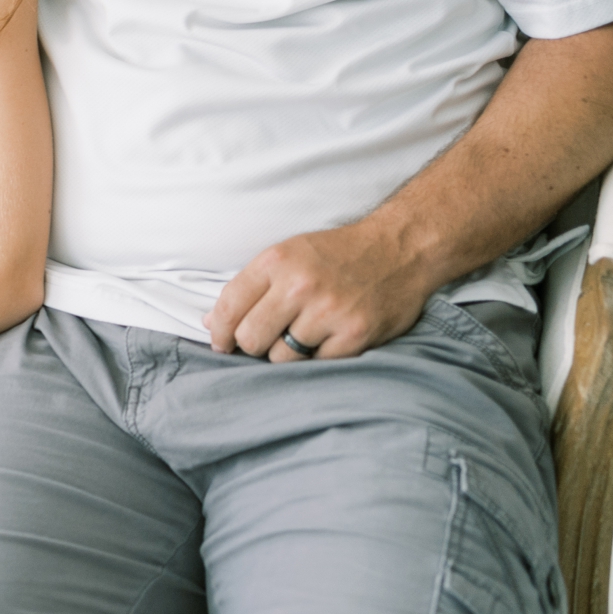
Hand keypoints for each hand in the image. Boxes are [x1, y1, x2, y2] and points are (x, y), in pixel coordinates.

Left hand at [205, 220, 438, 362]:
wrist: (400, 249)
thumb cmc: (337, 254)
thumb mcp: (287, 255)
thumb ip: (249, 287)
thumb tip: (212, 324)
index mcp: (276, 262)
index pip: (229, 308)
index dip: (219, 332)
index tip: (220, 344)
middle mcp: (299, 286)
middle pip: (250, 339)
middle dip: (252, 345)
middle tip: (266, 339)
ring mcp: (329, 312)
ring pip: (281, 357)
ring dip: (287, 353)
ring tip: (304, 334)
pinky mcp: (356, 335)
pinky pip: (317, 365)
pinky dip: (318, 358)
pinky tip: (328, 339)